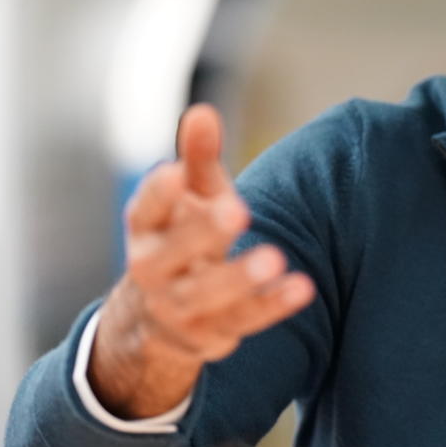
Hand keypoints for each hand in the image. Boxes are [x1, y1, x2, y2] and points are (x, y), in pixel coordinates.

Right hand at [88, 104, 315, 418]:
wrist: (163, 315)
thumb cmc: (186, 234)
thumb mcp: (192, 194)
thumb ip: (198, 156)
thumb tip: (202, 112)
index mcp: (144, 229)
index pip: (144, 210)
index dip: (158, 193)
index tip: (177, 173)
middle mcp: (152, 271)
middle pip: (170, 255)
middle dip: (201, 234)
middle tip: (237, 211)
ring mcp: (177, 308)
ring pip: (205, 296)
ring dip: (239, 278)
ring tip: (274, 258)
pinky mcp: (209, 334)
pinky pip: (242, 321)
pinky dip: (271, 306)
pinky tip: (301, 286)